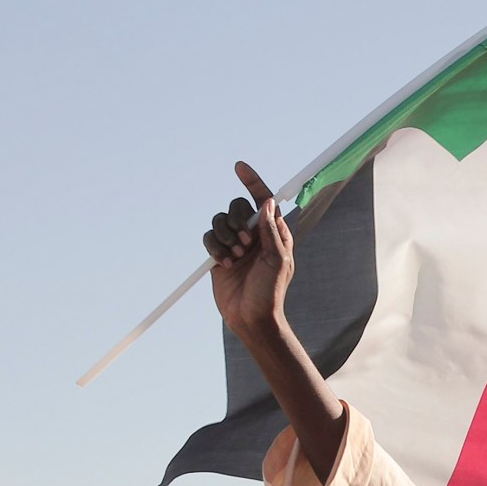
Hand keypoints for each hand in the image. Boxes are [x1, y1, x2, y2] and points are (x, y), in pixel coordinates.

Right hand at [204, 161, 293, 342]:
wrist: (251, 318)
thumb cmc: (270, 292)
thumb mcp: (277, 260)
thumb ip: (270, 231)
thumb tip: (267, 202)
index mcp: (272, 232)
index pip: (263, 199)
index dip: (252, 181)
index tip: (239, 167)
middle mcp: (253, 235)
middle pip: (237, 207)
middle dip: (237, 223)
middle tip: (245, 245)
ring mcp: (235, 244)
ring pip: (220, 221)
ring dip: (225, 237)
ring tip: (234, 258)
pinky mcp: (218, 255)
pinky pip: (209, 237)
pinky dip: (214, 248)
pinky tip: (224, 265)